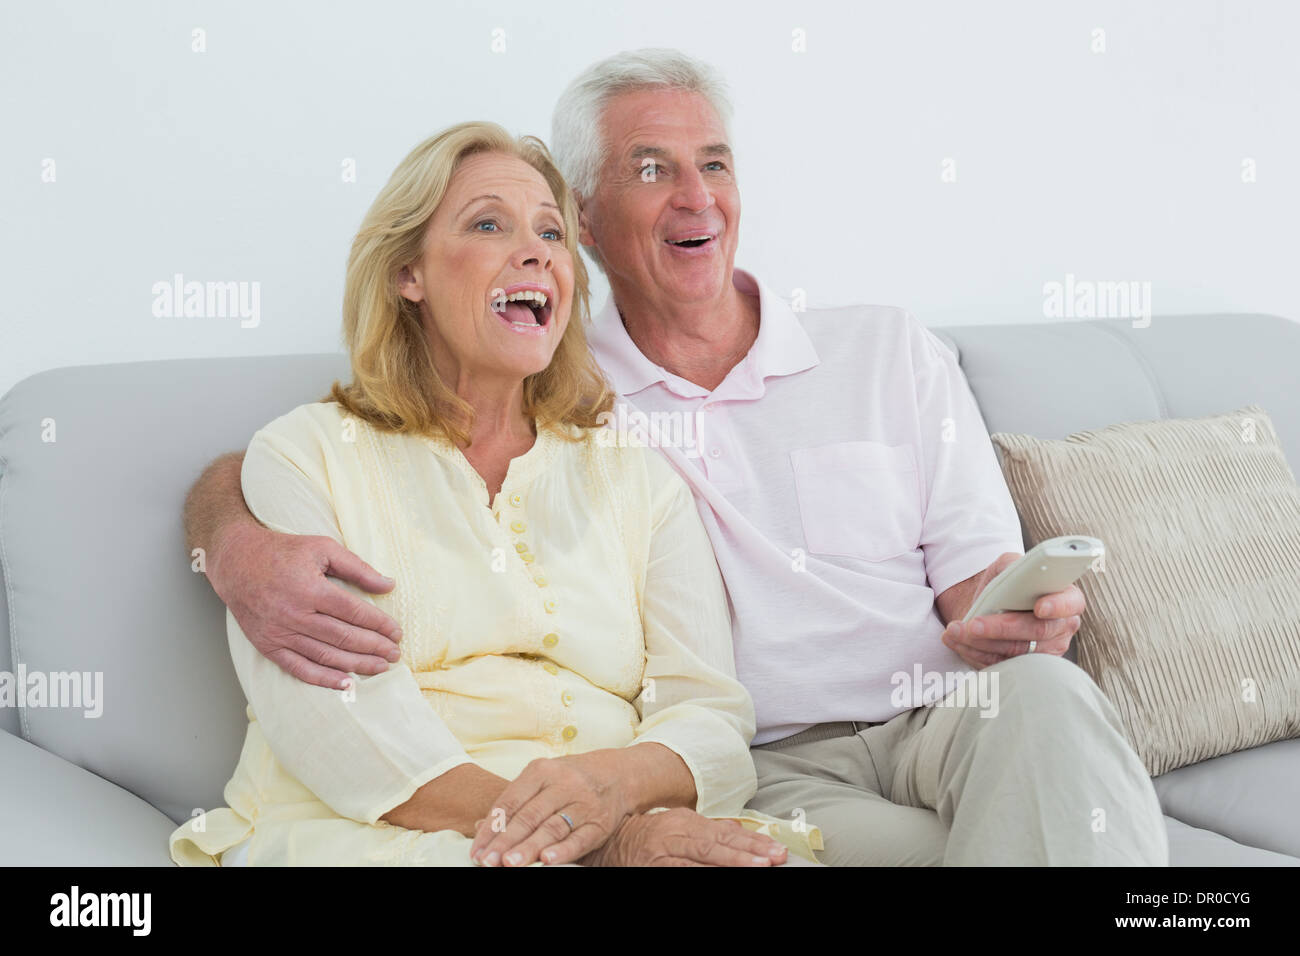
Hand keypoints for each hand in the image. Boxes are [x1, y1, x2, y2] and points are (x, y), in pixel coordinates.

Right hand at [208, 519, 402, 688]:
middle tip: (395, 653)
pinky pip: (299, 669)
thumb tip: (389, 585)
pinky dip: (324, 679)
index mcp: (311, 588)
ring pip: (326, 656)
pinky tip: (346, 684)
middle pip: (344, 637)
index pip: (355, 612)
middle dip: (374, 647)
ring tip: (380, 667)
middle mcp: (295, 614)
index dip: (380, 625)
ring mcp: (280, 633)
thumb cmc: (283, 552)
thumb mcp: (323, 548)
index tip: (396, 632)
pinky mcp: (268, 645)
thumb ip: (358, 568)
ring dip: (357, 665)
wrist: (236, 562)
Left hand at [469, 752, 639, 866]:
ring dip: (530, 847)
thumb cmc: (570, 779)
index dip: (492, 827)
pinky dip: (563, 850)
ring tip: (510, 863)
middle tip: (488, 861)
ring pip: (552, 828)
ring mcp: (583, 803)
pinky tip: (548, 860)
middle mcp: (563, 784)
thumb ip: (515, 800)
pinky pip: (580, 838)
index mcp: (541, 771)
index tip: (477, 850)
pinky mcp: (600, 823)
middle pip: (529, 815)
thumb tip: (480, 828)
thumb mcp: (543, 778)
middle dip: (506, 841)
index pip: (510, 801)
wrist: (618, 774)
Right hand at [583, 808, 788, 866]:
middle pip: (717, 844)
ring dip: (730, 864)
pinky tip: (717, 879)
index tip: (775, 851)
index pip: (726, 833)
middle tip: (773, 859)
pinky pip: (680, 873)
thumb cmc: (647, 835)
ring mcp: (664, 853)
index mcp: (686, 821)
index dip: (752, 842)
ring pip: (702, 858)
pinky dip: (700, 876)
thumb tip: (739, 832)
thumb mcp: (679, 827)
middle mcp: (676, 834)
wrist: (607, 843)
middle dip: (748, 853)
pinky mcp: (653, 869)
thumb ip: (708, 830)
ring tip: (755, 869)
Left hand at [941, 552, 1083, 667]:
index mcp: (1066, 597)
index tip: (1039, 607)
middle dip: (1001, 628)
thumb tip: (1013, 572)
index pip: (1071, 602)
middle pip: (1036, 631)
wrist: (989, 605)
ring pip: (1015, 653)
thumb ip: (1014, 566)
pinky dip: (974, 654)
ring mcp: (1046, 651)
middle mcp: (1062, 627)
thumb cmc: (1005, 584)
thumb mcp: (1009, 566)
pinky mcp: (1025, 668)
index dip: (1057, 605)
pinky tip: (956, 642)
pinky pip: (1001, 666)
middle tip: (972, 625)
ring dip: (980, 644)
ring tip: (954, 631)